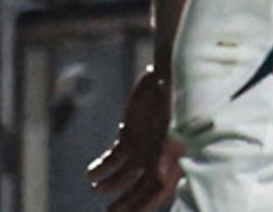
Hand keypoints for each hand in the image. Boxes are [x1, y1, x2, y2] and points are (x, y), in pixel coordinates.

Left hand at [86, 67, 182, 211]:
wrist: (173, 74)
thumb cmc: (180, 101)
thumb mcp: (177, 127)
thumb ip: (168, 154)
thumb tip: (159, 180)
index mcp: (174, 158)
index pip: (159, 191)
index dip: (144, 205)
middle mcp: (159, 156)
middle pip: (141, 187)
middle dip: (126, 201)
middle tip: (110, 211)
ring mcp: (144, 145)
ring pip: (125, 174)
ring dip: (111, 184)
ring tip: (96, 189)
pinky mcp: (131, 133)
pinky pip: (115, 156)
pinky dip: (102, 166)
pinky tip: (91, 173)